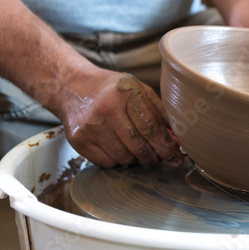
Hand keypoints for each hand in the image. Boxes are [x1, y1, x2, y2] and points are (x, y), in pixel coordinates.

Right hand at [57, 69, 183, 167]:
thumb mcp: (138, 89)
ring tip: (136, 149)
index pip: (151, 127)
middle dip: (154, 157)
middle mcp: (106, 110)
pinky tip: (117, 148)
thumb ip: (159, 112)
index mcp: (125, 94)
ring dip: (135, 159)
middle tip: (160, 159)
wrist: (71, 86)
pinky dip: (117, 160)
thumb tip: (176, 137)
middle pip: (139, 146)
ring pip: (124, 158)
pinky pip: (107, 163)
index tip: (176, 156)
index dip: (166, 146)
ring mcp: (90, 127)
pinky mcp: (78, 140)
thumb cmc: (111, 89)